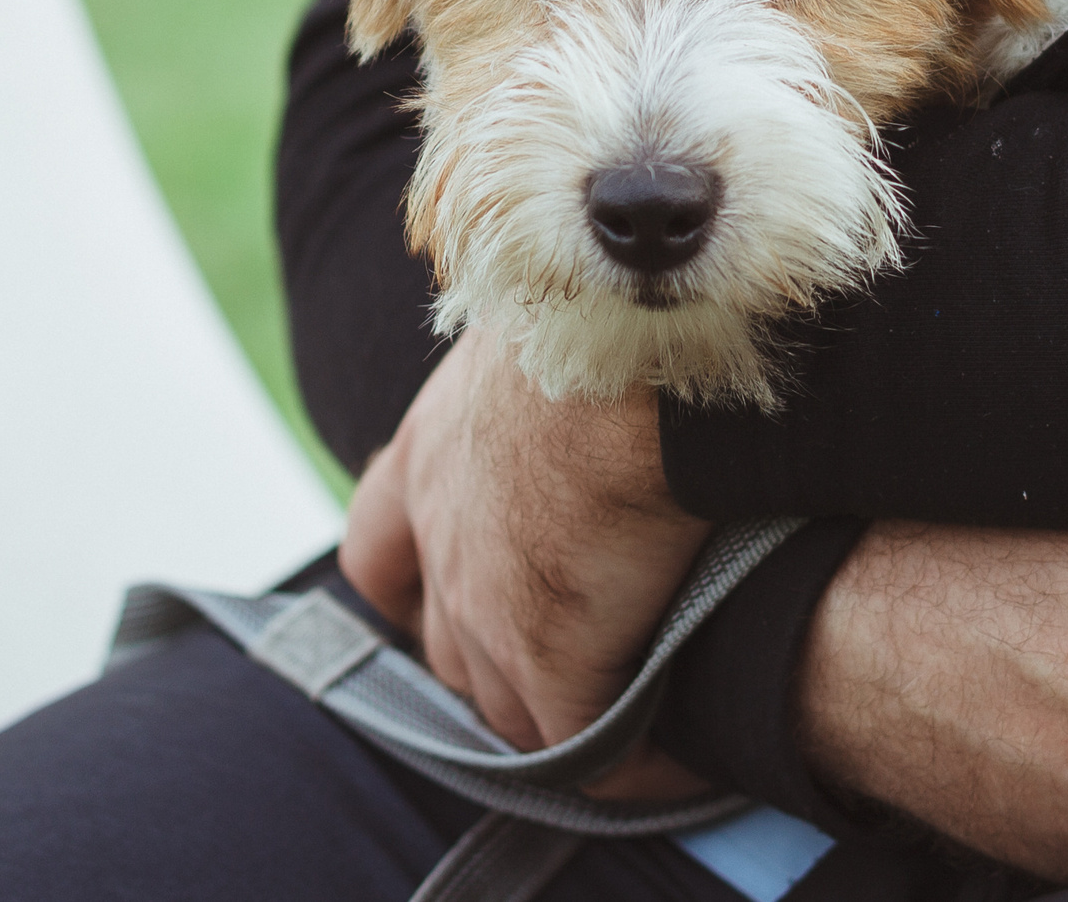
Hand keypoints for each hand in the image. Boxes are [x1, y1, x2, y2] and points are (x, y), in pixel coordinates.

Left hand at [340, 323, 711, 796]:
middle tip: (585, 671)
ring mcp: (484, 605)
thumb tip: (619, 353)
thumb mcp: (562, 320)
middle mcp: (441, 532)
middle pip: (448, 647)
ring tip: (640, 724)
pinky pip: (584, 750)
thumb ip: (564, 362)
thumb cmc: (617, 305)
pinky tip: (684, 755)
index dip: (416, 588)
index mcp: (434, 448)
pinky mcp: (552, 658)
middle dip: (503, 669)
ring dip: (568, 722)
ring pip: (508, 708)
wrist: (638, 339)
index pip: (382, 548)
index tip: (449, 605)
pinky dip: (630, 762)